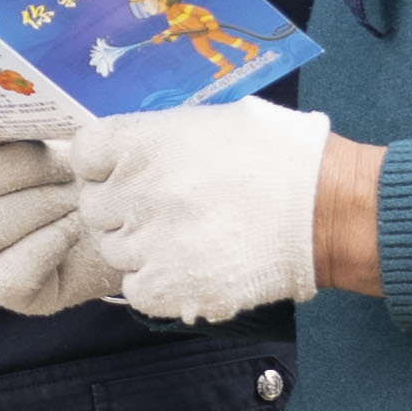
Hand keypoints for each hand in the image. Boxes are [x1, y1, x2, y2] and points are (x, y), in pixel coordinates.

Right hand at [0, 109, 110, 315]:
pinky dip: (49, 247)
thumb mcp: (77, 133)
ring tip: (80, 201)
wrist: (133, 223)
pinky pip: (11, 272)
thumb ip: (41, 115)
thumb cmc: (98, 171)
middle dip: (22, 168)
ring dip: (44, 208)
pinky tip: (74, 232)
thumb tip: (22, 100)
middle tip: (68, 165)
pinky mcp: (6, 286)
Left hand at [52, 96, 334, 325]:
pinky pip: (135, 288)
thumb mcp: (211, 122)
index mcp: (143, 142)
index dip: (105, 165)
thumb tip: (126, 153)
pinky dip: (157, 282)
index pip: (84, 153)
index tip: (127, 172)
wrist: (327, 210)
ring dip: (142, 246)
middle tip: (169, 209)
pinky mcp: (167, 288)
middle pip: (95, 205)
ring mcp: (148, 242)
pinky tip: (191, 266)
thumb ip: (158, 137)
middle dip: (124, 208)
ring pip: (114, 249)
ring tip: (190, 237)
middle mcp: (136, 190)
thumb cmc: (278, 157)